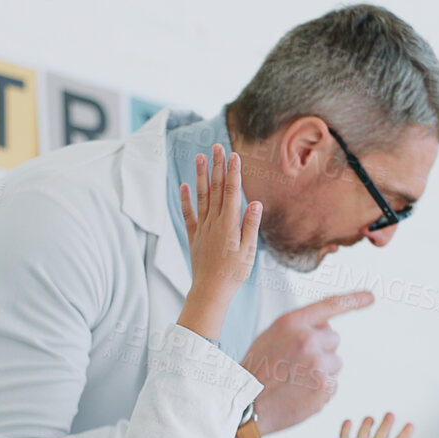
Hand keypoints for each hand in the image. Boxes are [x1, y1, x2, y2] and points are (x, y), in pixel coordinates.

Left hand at [176, 145, 262, 339]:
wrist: (211, 291)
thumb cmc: (233, 273)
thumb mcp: (248, 251)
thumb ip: (250, 226)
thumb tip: (254, 202)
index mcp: (229, 224)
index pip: (231, 192)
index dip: (232, 172)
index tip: (233, 155)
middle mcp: (214, 222)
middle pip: (215, 189)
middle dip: (216, 166)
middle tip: (216, 147)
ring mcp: (202, 228)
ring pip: (201, 197)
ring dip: (200, 176)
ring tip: (199, 157)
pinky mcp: (194, 236)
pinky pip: (188, 214)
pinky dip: (185, 199)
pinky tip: (184, 185)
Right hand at [242, 291, 372, 431]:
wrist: (245, 405)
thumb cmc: (256, 371)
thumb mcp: (270, 337)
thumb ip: (298, 329)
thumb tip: (327, 329)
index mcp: (292, 322)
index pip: (330, 305)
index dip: (353, 300)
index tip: (371, 297)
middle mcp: (307, 339)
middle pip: (334, 339)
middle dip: (322, 350)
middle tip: (297, 365)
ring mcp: (318, 364)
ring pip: (336, 363)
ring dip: (322, 372)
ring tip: (296, 381)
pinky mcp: (325, 387)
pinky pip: (333, 385)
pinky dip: (320, 391)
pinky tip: (300, 394)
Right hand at [339, 413, 433, 437]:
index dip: (405, 434)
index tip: (411, 425)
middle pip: (382, 433)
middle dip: (386, 423)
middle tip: (390, 414)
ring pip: (364, 432)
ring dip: (367, 424)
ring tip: (370, 418)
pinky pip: (345, 434)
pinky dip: (346, 428)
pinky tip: (348, 421)